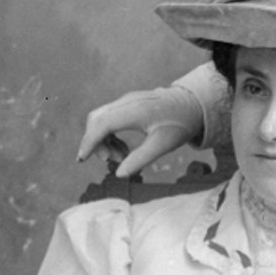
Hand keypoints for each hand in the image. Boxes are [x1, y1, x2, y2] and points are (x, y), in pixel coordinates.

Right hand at [76, 86, 203, 177]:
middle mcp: (126, 102)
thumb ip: (140, 159)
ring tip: (120, 157)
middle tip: (110, 161)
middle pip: (96, 119)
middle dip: (96, 142)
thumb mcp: (163, 145)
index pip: (101, 124)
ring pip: (102, 118)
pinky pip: (110, 117)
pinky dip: (110, 134)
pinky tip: (122, 148)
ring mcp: (126, 101)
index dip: (89, 142)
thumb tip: (119, 174)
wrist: (193, 104)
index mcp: (133, 111)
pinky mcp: (128, 103)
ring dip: (104, 139)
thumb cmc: (180, 124)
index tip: (82, 159)